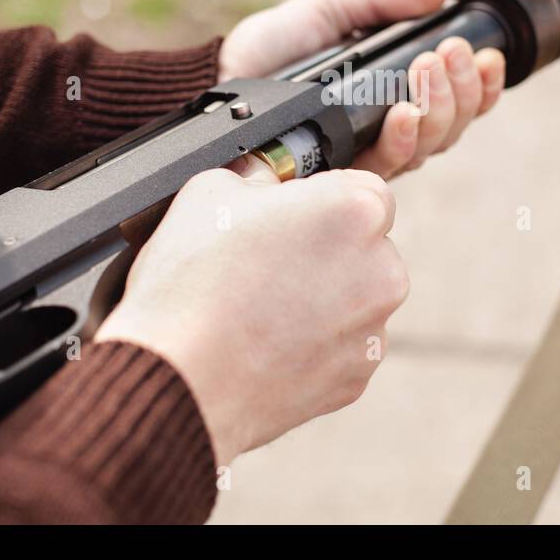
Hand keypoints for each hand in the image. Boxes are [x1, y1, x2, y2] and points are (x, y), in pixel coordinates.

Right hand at [94, 163, 407, 464]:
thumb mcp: (208, 192)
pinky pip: (344, 347)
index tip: (292, 213)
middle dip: (329, 249)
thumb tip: (264, 180)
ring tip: (260, 307)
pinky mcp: (357, 377)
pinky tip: (267, 343)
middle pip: (366, 246)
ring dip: (326, 298)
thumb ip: (256, 175)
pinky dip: (317, 343)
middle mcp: (381, 270)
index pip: (365, 188)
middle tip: (268, 260)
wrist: (178, 383)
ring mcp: (372, 330)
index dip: (324, 198)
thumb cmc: (191, 288)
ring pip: (358, 299)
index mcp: (354, 211)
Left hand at [218, 0, 504, 177]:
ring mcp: (366, 157)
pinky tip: (405, 112)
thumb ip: (384, 0)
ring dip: (442, 106)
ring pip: (431, 147)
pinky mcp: (341, 176)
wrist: (218, 80)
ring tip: (429, 68)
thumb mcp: (329, 10)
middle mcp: (387, 132)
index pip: (456, 101)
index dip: (482, 86)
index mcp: (393, 96)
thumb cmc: (268, 50)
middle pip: (452, 127)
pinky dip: (406, 138)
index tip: (488, 55)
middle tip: (450, 53)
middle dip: (464, 89)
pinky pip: (388, 166)